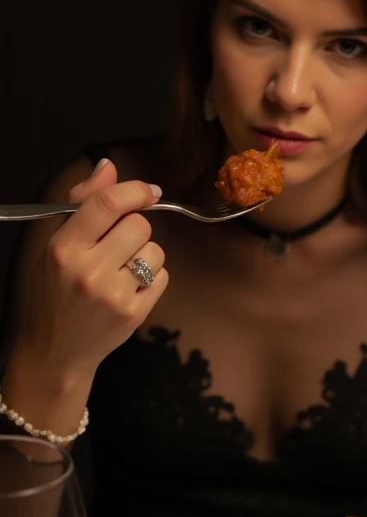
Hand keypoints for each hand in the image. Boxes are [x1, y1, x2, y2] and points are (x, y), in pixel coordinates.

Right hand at [19, 159, 168, 378]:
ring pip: (155, 250)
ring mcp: (113, 295)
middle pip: (139, 225)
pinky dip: (152, 277)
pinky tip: (129, 287)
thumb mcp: (56, 244)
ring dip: (145, 254)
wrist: (56, 349)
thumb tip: (109, 167)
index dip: (135, 190)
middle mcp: (88, 270)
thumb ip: (82, 204)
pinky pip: (163, 276)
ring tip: (122, 269)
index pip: (108, 203)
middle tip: (119, 244)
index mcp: (64, 248)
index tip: (148, 191)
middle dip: (136, 228)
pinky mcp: (134, 314)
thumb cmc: (54, 292)